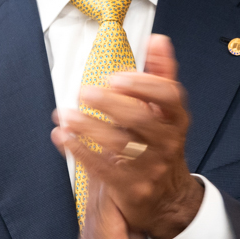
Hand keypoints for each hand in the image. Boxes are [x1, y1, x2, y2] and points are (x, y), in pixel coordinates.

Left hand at [53, 34, 202, 238]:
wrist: (168, 199)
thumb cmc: (161, 145)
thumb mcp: (166, 112)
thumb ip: (160, 76)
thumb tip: (158, 39)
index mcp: (176, 119)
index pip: (169, 96)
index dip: (145, 85)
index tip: (119, 77)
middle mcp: (167, 142)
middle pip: (141, 120)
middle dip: (111, 104)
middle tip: (85, 92)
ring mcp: (150, 167)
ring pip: (120, 144)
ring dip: (89, 127)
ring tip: (67, 115)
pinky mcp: (131, 187)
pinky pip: (103, 168)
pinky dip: (81, 151)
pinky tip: (64, 136)